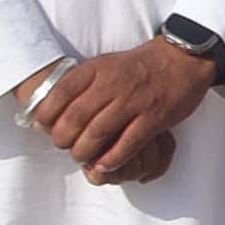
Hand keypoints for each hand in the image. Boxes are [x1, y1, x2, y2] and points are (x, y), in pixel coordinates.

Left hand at [27, 39, 216, 188]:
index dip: (46, 114)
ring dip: (84, 152)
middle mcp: (113, 84)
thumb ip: (82, 82)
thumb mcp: (106, 63)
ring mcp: (134, 102)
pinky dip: (112, 159)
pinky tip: (104, 165)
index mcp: (97, 69)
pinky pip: (127, 145)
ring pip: (98, 134)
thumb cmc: (138, 65)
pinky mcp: (154, 118)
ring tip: (81, 158)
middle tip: (62, 146)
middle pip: (75, 118)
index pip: (61, 93)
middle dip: (63, 138)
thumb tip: (51, 105)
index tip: (42, 127)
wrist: (182, 59)